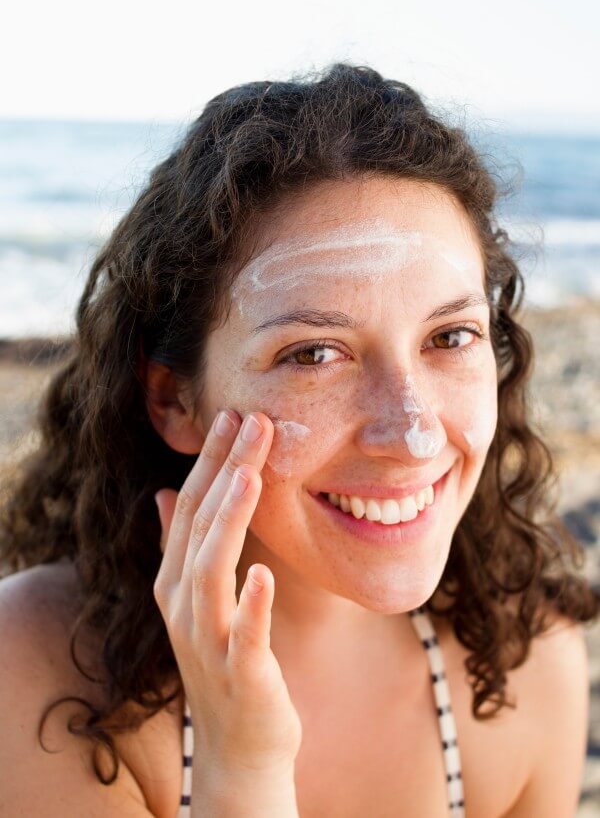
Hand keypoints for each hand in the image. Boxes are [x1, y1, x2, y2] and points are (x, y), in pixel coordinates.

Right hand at [153, 409, 302, 780]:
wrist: (240, 745)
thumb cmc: (225, 660)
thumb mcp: (199, 597)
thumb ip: (181, 545)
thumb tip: (165, 492)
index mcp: (176, 581)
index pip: (190, 507)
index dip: (210, 460)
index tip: (233, 415)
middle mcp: (183, 604)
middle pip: (200, 526)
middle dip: (224, 470)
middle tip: (250, 419)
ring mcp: (208, 640)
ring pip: (211, 570)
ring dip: (230, 520)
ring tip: (249, 474)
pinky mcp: (241, 674)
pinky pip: (243, 635)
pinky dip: (251, 604)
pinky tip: (264, 573)